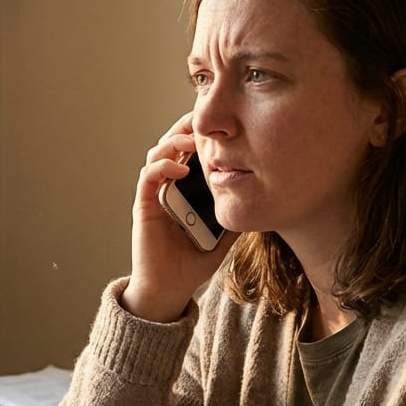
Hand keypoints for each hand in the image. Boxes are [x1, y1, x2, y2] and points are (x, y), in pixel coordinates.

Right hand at [122, 113, 235, 322]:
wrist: (169, 288)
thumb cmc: (192, 263)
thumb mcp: (224, 235)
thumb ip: (236, 215)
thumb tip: (261, 199)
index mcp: (185, 188)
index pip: (189, 150)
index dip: (200, 132)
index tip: (220, 122)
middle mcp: (167, 186)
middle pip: (171, 143)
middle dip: (185, 127)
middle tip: (204, 118)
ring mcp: (154, 194)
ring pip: (157, 153)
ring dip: (174, 142)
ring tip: (194, 141)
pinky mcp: (144, 205)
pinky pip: (148, 177)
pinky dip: (162, 167)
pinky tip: (180, 169)